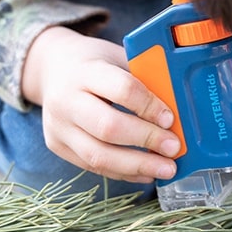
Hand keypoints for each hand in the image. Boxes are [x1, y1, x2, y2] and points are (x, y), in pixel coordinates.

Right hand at [21, 26, 179, 182]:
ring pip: (99, 155)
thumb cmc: (96, 63)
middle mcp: (66, 100)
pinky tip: (147, 172)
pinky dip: (124, 173)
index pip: (122, 90)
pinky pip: (93, 166)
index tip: (170, 119)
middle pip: (109, 127)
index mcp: (85, 71)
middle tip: (174, 148)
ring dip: (138, 166)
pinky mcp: (57, 146)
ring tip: (166, 169)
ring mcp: (58, 126)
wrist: (54, 68)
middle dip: (147, 140)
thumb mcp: (118, 58)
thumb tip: (178, 109)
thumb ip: (143, 79)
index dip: (149, 106)